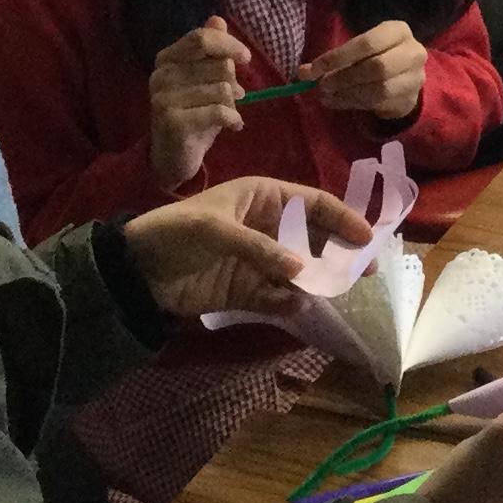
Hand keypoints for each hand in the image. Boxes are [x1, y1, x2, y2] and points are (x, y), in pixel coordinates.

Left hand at [121, 173, 383, 319]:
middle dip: (339, 253)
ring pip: (300, 271)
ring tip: (336, 291)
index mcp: (263, 197)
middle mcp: (267, 227)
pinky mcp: (245, 291)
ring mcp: (258, 261)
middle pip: (314, 238)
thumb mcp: (215, 229)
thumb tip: (302, 270)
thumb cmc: (176, 232)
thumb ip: (259, 248)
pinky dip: (288, 302)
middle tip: (366, 271)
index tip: (367, 236)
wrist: (134, 270)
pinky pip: (276, 297)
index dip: (342, 216)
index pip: (312, 202)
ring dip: (317, 281)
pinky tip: (295, 305)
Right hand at [146, 15, 250, 189]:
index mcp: (166, 58)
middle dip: (233, 82)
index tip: (245, 57)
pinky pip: (219, 111)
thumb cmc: (193, 114)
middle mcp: (160, 75)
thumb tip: (217, 19)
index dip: (228, 44)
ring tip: (228, 114)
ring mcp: (163, 98)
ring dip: (233, 104)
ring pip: (222, 89)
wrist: (172, 157)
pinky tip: (233, 126)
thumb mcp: (204, 79)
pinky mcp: (172, 121)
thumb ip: (211, 51)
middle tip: (234, 97)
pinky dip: (233, 119)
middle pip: (217, 64)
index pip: (201, 38)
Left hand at [308, 19, 426, 121]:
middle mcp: (412, 52)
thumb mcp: (360, 50)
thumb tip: (303, 72)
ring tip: (327, 96)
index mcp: (398, 31)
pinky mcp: (410, 98)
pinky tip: (339, 102)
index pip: (367, 43)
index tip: (314, 69)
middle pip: (376, 67)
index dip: (338, 57)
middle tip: (322, 85)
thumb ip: (335, 59)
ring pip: (378, 89)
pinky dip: (354, 103)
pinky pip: (379, 103)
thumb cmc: (377, 56)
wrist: (407, 77)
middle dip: (344, 78)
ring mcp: (415, 77)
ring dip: (348, 94)